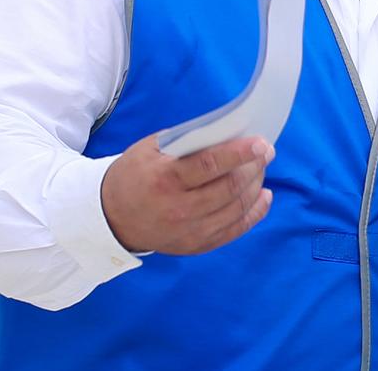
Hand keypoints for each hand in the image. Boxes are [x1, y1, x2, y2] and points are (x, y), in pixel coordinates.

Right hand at [101, 134, 273, 254]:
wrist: (111, 216)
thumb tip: (229, 133)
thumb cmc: (136, 172)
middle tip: (266, 151)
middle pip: (228, 189)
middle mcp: (178, 209)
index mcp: (165, 179)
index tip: (260, 142)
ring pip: (235, 209)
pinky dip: (254, 213)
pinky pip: (234, 230)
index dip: (239, 153)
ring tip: (261, 168)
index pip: (210, 165)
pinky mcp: (195, 246)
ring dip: (255, 186)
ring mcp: (188, 232)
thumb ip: (188, 141)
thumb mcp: (152, 148)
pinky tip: (263, 196)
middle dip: (253, 168)